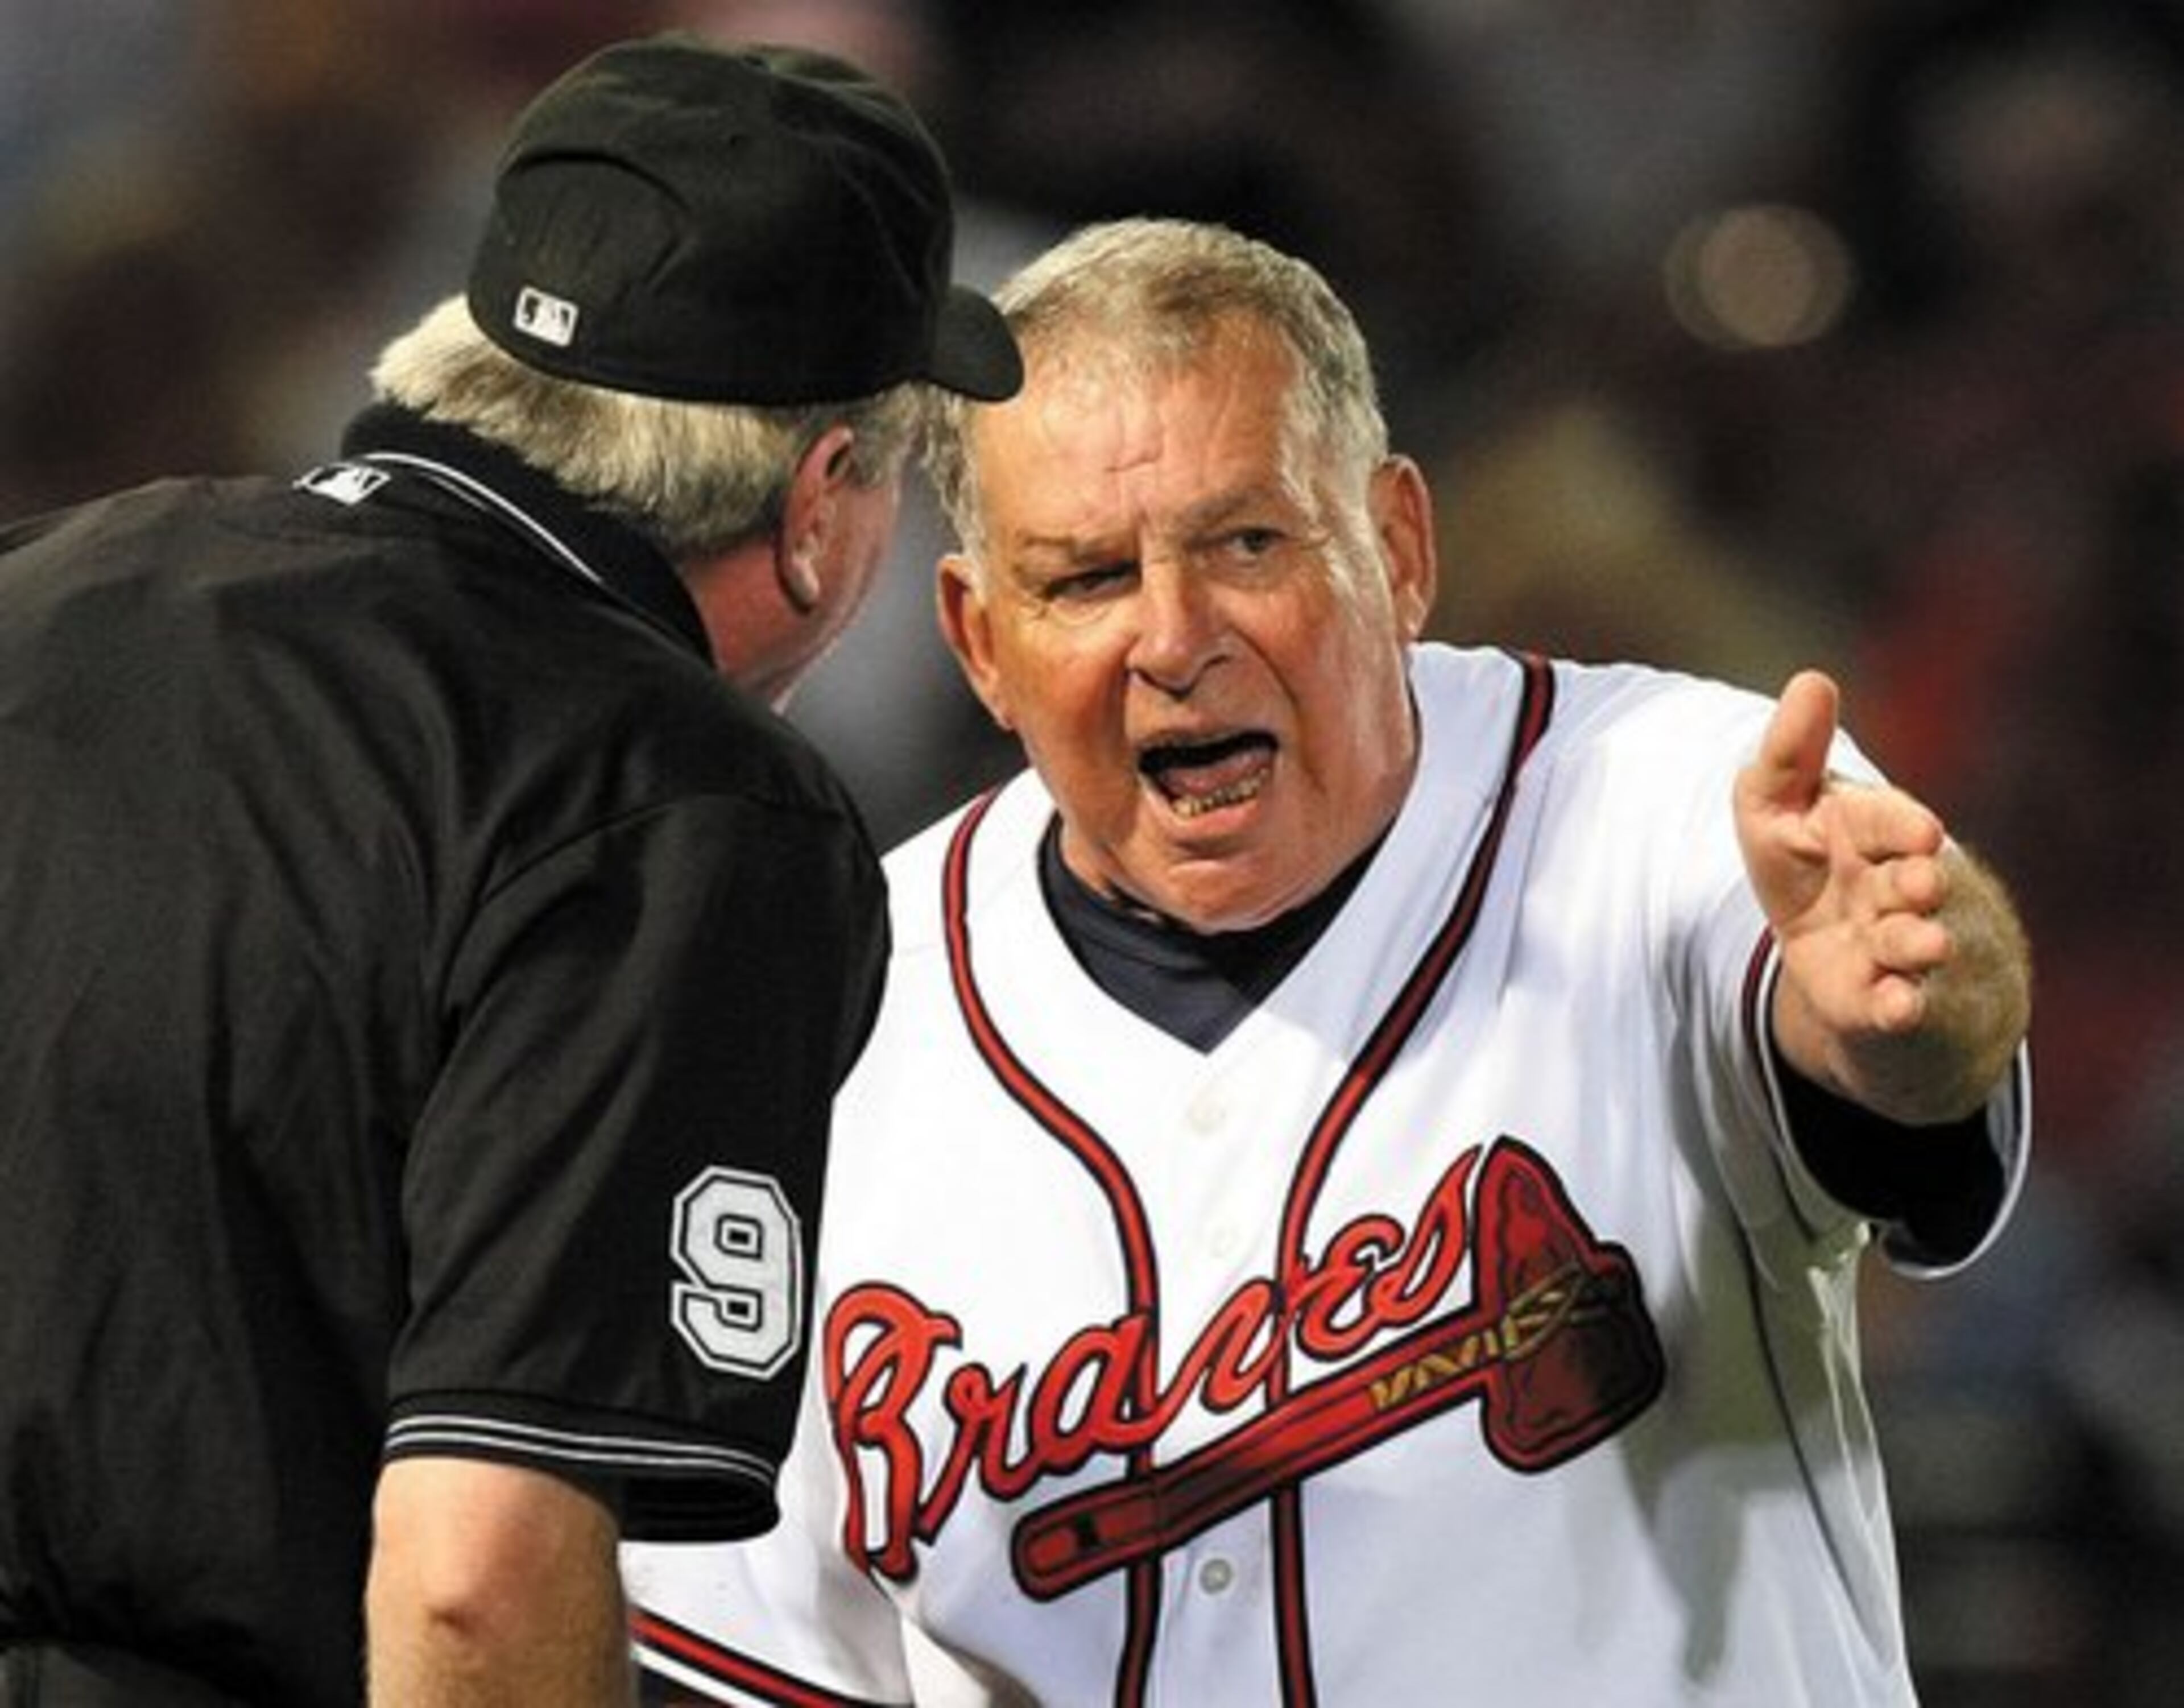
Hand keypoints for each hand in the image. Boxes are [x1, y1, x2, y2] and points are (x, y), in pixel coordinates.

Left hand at [1734, 670, 2028, 1123]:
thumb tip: (1812, 680)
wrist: (1835, 951)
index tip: (1921, 831)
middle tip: (1922, 882)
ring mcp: (1897, 948)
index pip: (1890, 820)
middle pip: (1915, 883)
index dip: (1901, 826)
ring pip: (1916, 945)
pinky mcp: (1883, 1004)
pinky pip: (1899, 1008)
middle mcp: (1898, 888)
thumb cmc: (1809, 864)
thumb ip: (1788, 753)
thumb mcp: (1778, 806)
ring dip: (1918, 944)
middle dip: (1919, 882)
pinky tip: (1901, 1006)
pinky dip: (1903, 1007)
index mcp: (1874, 833)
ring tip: (1925, 945)